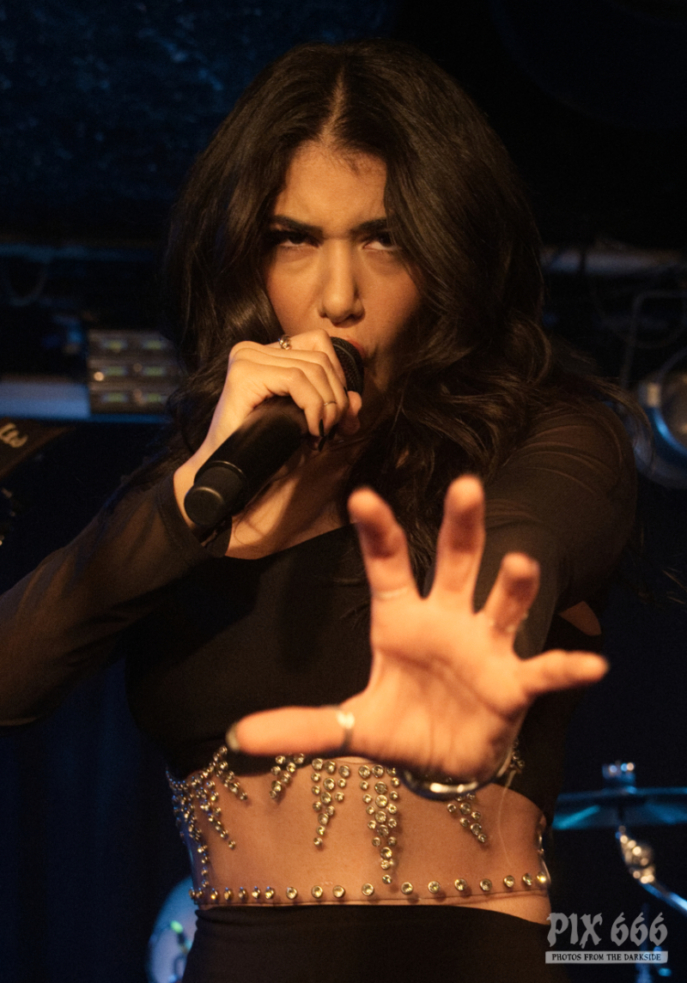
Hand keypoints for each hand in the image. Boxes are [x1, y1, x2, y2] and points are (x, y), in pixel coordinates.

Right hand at [174, 329, 361, 523]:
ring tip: (322, 432)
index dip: (338, 375)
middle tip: (336, 430)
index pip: (319, 343)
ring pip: (313, 368)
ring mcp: (247, 358)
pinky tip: (312, 429)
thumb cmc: (264, 449)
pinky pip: (296, 380)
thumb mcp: (307, 424)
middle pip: (320, 358)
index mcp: (267, 353)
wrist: (227, 471)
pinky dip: (314, 405)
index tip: (340, 412)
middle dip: (337, 396)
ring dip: (328, 405)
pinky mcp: (245, 374)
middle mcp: (254, 349)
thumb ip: (332, 408)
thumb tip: (357, 399)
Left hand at [228, 476, 607, 780]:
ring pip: (502, 603)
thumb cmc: (402, 722)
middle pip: (458, 561)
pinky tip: (591, 665)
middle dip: (464, 525)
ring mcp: (484, 647)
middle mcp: (447, 619)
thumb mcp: (350, 726)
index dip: (378, 532)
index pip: (389, 564)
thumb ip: (301, 727)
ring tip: (521, 563)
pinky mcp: (513, 683)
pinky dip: (566, 667)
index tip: (361, 495)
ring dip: (514, 585)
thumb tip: (237, 736)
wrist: (445, 759)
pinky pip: (543, 670)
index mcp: (401, 618)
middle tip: (467, 485)